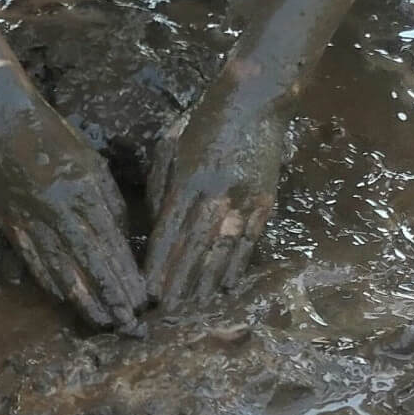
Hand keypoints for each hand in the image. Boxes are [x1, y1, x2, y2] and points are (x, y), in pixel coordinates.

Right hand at [0, 103, 146, 330]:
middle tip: (127, 324)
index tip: (141, 301)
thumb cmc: (54, 137)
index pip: (110, 246)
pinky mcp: (10, 225)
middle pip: (89, 265)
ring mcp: (30, 222)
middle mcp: (57, 213)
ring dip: (82, 300)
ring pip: (60, 271)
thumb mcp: (92, 162)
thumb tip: (122, 238)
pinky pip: (33, 261)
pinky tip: (63, 298)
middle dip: (110, 297)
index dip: (126, 277)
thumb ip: (109, 202)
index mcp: (83, 194)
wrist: (1, 122)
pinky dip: (50, 283)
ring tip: (100, 322)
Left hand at [144, 101, 287, 307]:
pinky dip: (238, 266)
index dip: (159, 264)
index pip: (170, 232)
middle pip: (195, 248)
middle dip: (180, 284)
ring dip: (208, 283)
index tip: (148, 292)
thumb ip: (162, 186)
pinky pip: (250, 241)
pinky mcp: (265, 202)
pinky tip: (229, 288)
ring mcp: (245, 200)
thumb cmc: (203, 121)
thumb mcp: (171, 146)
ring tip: (196, 310)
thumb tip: (157, 224)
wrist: (256, 100)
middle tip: (168, 314)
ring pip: (223, 250)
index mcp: (190, 178)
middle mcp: (217, 194)